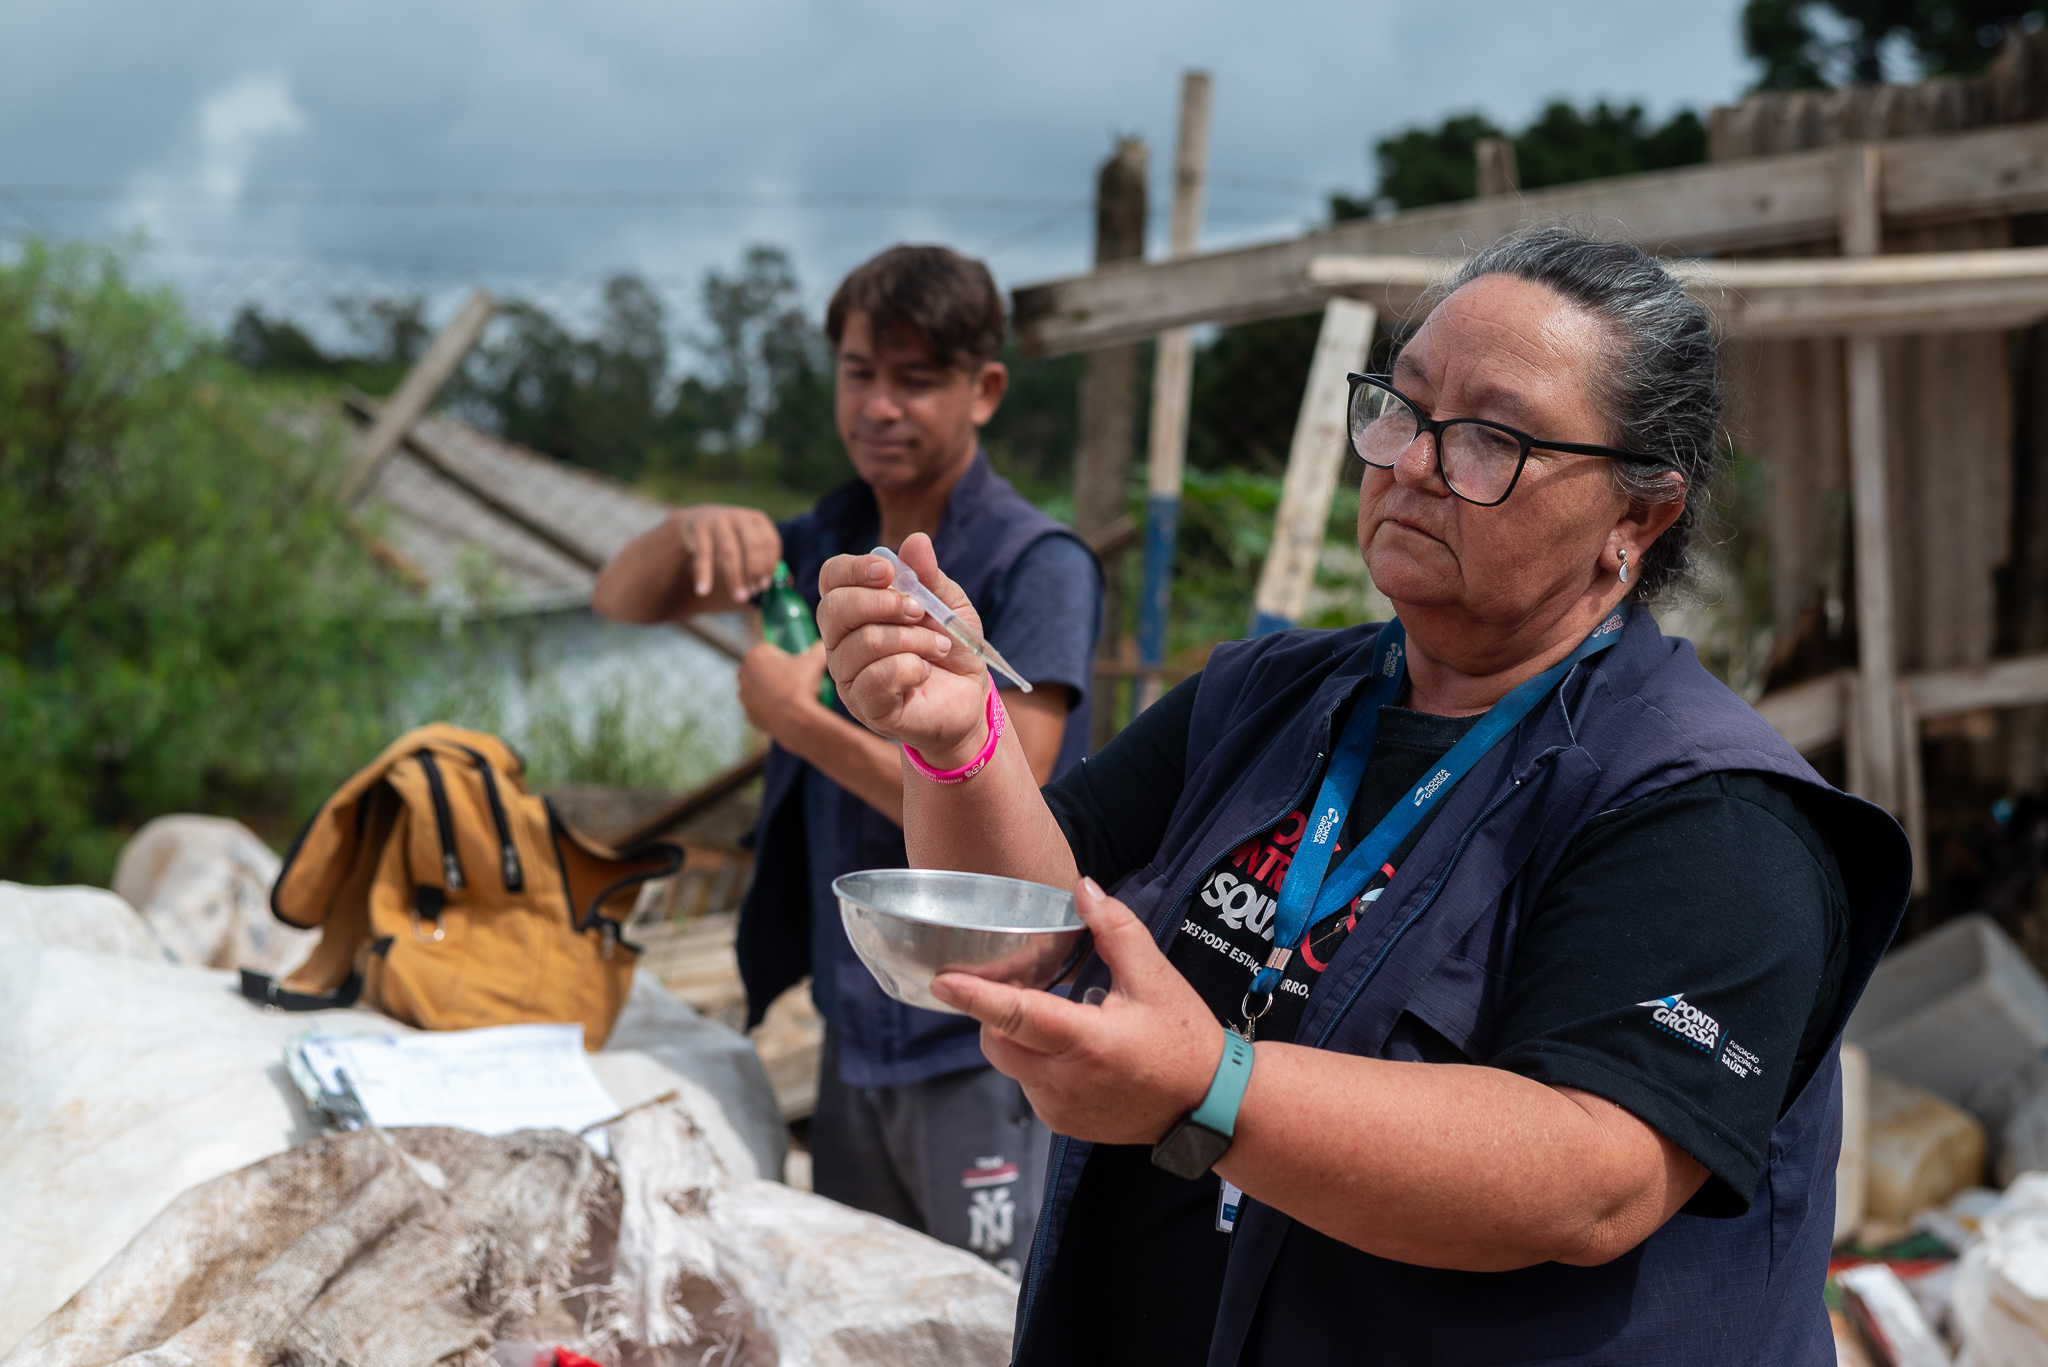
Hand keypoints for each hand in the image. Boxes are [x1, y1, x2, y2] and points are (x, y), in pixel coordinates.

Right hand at [673, 504, 780, 603]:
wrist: (697, 519)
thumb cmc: (731, 537)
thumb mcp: (749, 540)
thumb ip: (765, 559)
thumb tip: (788, 583)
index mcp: (757, 520)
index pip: (770, 542)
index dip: (770, 566)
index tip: (765, 586)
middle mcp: (740, 517)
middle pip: (753, 546)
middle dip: (755, 572)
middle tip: (753, 593)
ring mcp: (719, 521)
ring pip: (729, 552)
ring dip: (735, 577)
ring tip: (738, 597)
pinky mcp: (699, 529)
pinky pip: (703, 555)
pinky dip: (704, 574)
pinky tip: (703, 591)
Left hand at [737, 640, 827, 737]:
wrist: (796, 721)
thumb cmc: (801, 687)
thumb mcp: (815, 660)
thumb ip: (819, 647)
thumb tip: (825, 643)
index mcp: (754, 656)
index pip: (769, 648)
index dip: (784, 654)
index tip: (795, 663)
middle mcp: (743, 675)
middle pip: (762, 668)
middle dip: (776, 671)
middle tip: (794, 678)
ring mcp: (744, 696)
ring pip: (759, 687)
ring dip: (771, 689)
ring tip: (790, 695)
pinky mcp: (748, 714)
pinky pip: (760, 706)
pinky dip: (770, 707)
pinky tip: (784, 709)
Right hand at [816, 532, 989, 766]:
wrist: (969, 697)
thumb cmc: (951, 647)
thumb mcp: (948, 605)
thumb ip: (929, 576)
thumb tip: (916, 541)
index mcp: (854, 609)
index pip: (831, 578)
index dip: (854, 569)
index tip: (888, 572)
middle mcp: (841, 642)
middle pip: (834, 609)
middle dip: (884, 603)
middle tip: (921, 612)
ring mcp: (848, 677)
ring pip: (864, 643)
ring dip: (913, 639)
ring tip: (937, 647)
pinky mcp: (866, 707)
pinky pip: (878, 678)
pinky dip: (912, 668)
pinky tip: (925, 671)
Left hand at [931, 877, 1224, 1144]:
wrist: (1207, 1105)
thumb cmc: (1184, 1039)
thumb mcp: (1155, 977)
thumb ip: (1115, 929)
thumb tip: (1082, 889)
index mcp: (1086, 1042)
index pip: (1017, 1015)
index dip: (974, 997)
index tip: (941, 981)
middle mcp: (1064, 1082)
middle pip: (998, 1041)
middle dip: (998, 1013)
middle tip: (1026, 989)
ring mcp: (1059, 1109)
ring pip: (1011, 1064)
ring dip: (1020, 1038)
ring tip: (1067, 1021)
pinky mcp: (1061, 1123)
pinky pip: (1029, 1084)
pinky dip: (1037, 1063)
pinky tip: (1076, 1053)